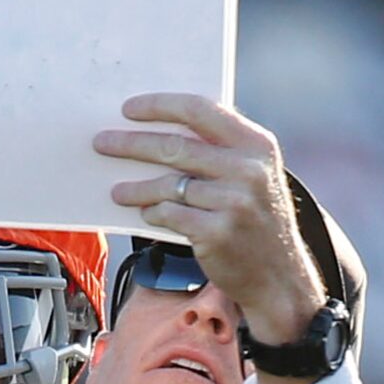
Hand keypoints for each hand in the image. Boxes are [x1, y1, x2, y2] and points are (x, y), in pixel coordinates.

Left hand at [96, 95, 325, 343]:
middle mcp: (247, 170)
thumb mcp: (255, 174)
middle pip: (176, 146)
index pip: (200, 110)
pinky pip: (171, 215)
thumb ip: (221, 150)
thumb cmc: (258, 221)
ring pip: (169, 184)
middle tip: (103, 142)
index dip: (160, 106)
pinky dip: (154, 213)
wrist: (280, 277)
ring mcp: (234, 202)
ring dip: (136, 187)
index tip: (128, 109)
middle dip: (132, 144)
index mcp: (256, 144)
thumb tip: (162, 130)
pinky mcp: (218, 233)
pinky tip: (147, 214)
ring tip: (117, 191)